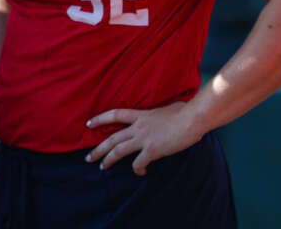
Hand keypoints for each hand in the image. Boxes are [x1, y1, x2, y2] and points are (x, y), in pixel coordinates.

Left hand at [84, 101, 202, 175]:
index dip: (100, 119)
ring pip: (118, 151)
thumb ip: (160, 112)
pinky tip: (141, 172)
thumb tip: (168, 110)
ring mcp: (144, 139)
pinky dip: (137, 169)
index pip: (115, 114)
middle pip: (112, 138)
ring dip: (108, 160)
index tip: (88, 124)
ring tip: (102, 167)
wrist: (192, 119)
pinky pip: (138, 163)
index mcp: (141, 115)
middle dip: (98, 149)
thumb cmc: (185, 111)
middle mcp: (139, 127)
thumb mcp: (167, 107)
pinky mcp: (152, 150)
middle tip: (88, 157)